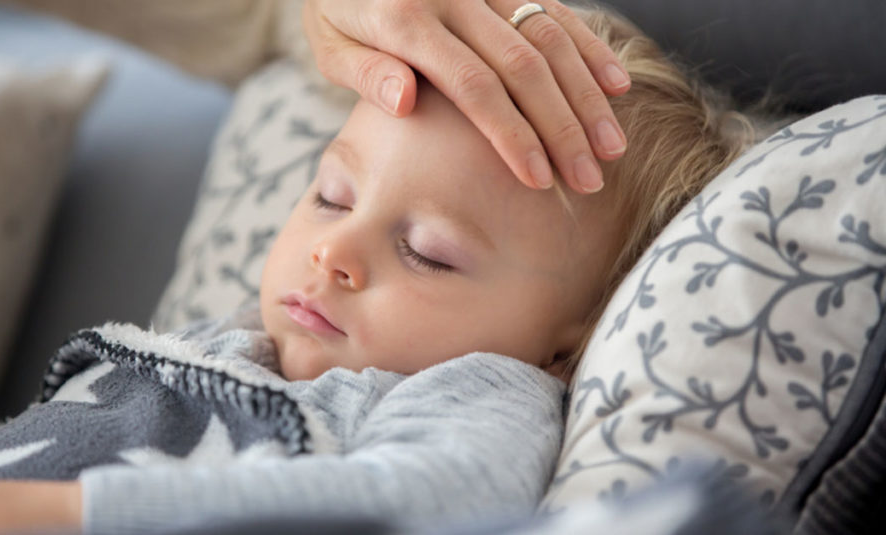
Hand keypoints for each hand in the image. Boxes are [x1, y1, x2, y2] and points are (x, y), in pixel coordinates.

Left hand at [303, 0, 629, 192]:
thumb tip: (408, 101)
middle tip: (590, 180)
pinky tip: (617, 85)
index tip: (540, 179)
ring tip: (612, 147)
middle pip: (524, 67)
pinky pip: (553, 9)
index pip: (473, 85)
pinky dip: (588, 47)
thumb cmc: (335, 7)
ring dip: (586, 95)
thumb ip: (365, 72)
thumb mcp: (329, 42)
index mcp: (405, 19)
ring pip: (550, 37)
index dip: (512, 134)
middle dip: (562, 128)